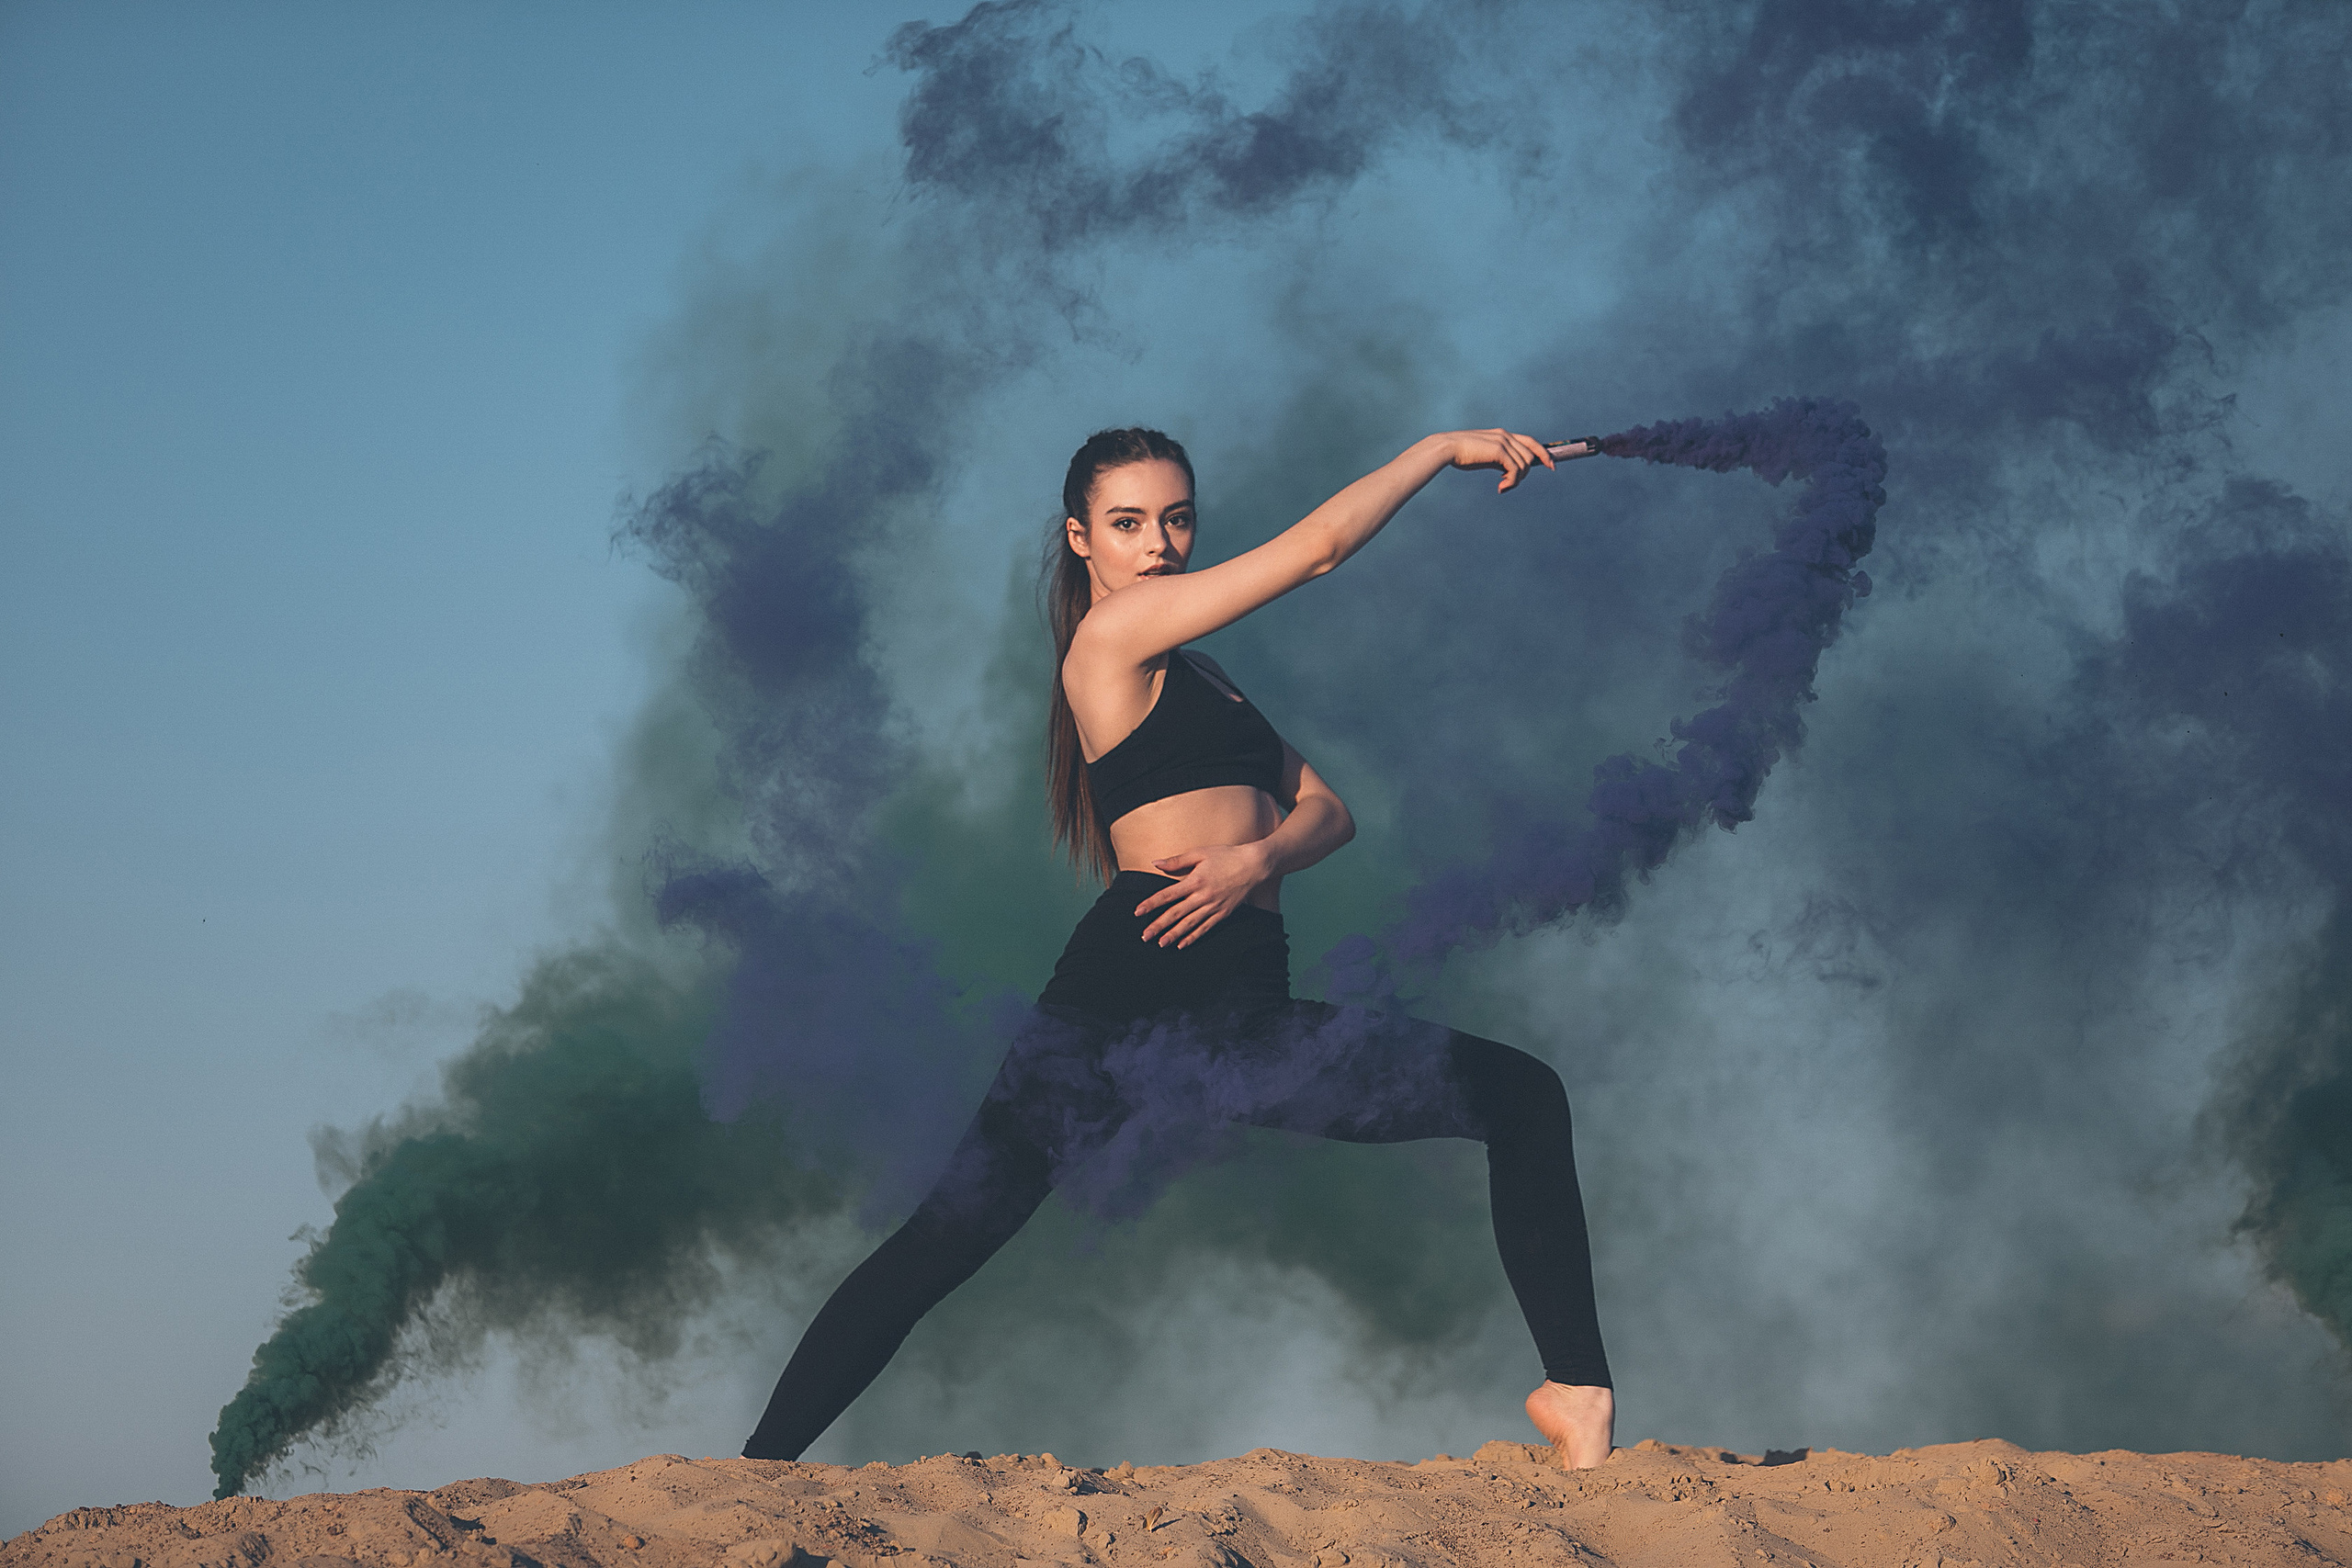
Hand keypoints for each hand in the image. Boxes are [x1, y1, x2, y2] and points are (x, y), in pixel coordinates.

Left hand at [1135, 843, 1272, 947]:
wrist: (1254, 866)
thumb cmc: (1226, 856)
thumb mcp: (1201, 853)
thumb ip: (1177, 860)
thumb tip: (1155, 863)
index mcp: (1195, 881)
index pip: (1168, 895)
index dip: (1151, 904)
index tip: (1138, 912)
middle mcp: (1203, 896)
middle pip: (1176, 913)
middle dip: (1159, 925)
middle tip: (1145, 936)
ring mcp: (1213, 907)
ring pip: (1190, 924)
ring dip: (1174, 935)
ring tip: (1160, 944)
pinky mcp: (1223, 913)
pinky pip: (1205, 928)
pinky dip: (1193, 937)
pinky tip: (1182, 944)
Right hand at [1439, 428, 1556, 492]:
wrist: (1446, 448)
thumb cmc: (1461, 454)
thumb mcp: (1483, 456)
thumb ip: (1497, 460)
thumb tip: (1507, 473)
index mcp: (1503, 435)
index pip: (1531, 442)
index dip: (1544, 454)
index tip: (1551, 466)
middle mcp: (1506, 436)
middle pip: (1530, 456)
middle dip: (1525, 474)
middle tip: (1508, 485)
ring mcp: (1503, 442)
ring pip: (1524, 464)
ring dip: (1516, 480)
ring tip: (1502, 487)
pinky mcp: (1499, 451)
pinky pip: (1515, 469)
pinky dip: (1511, 482)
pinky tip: (1500, 488)